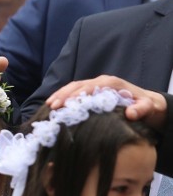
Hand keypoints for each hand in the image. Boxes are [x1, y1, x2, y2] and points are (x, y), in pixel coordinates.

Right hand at [46, 76, 168, 130]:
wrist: (145, 103)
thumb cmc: (144, 106)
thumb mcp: (147, 108)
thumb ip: (141, 110)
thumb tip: (130, 113)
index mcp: (111, 83)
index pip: (89, 87)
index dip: (76, 95)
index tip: (65, 104)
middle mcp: (101, 81)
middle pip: (78, 85)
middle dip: (63, 95)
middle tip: (52, 107)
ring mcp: (94, 85)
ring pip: (73, 87)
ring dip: (60, 95)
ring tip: (48, 106)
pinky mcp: (90, 91)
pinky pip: (74, 91)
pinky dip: (62, 96)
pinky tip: (53, 105)